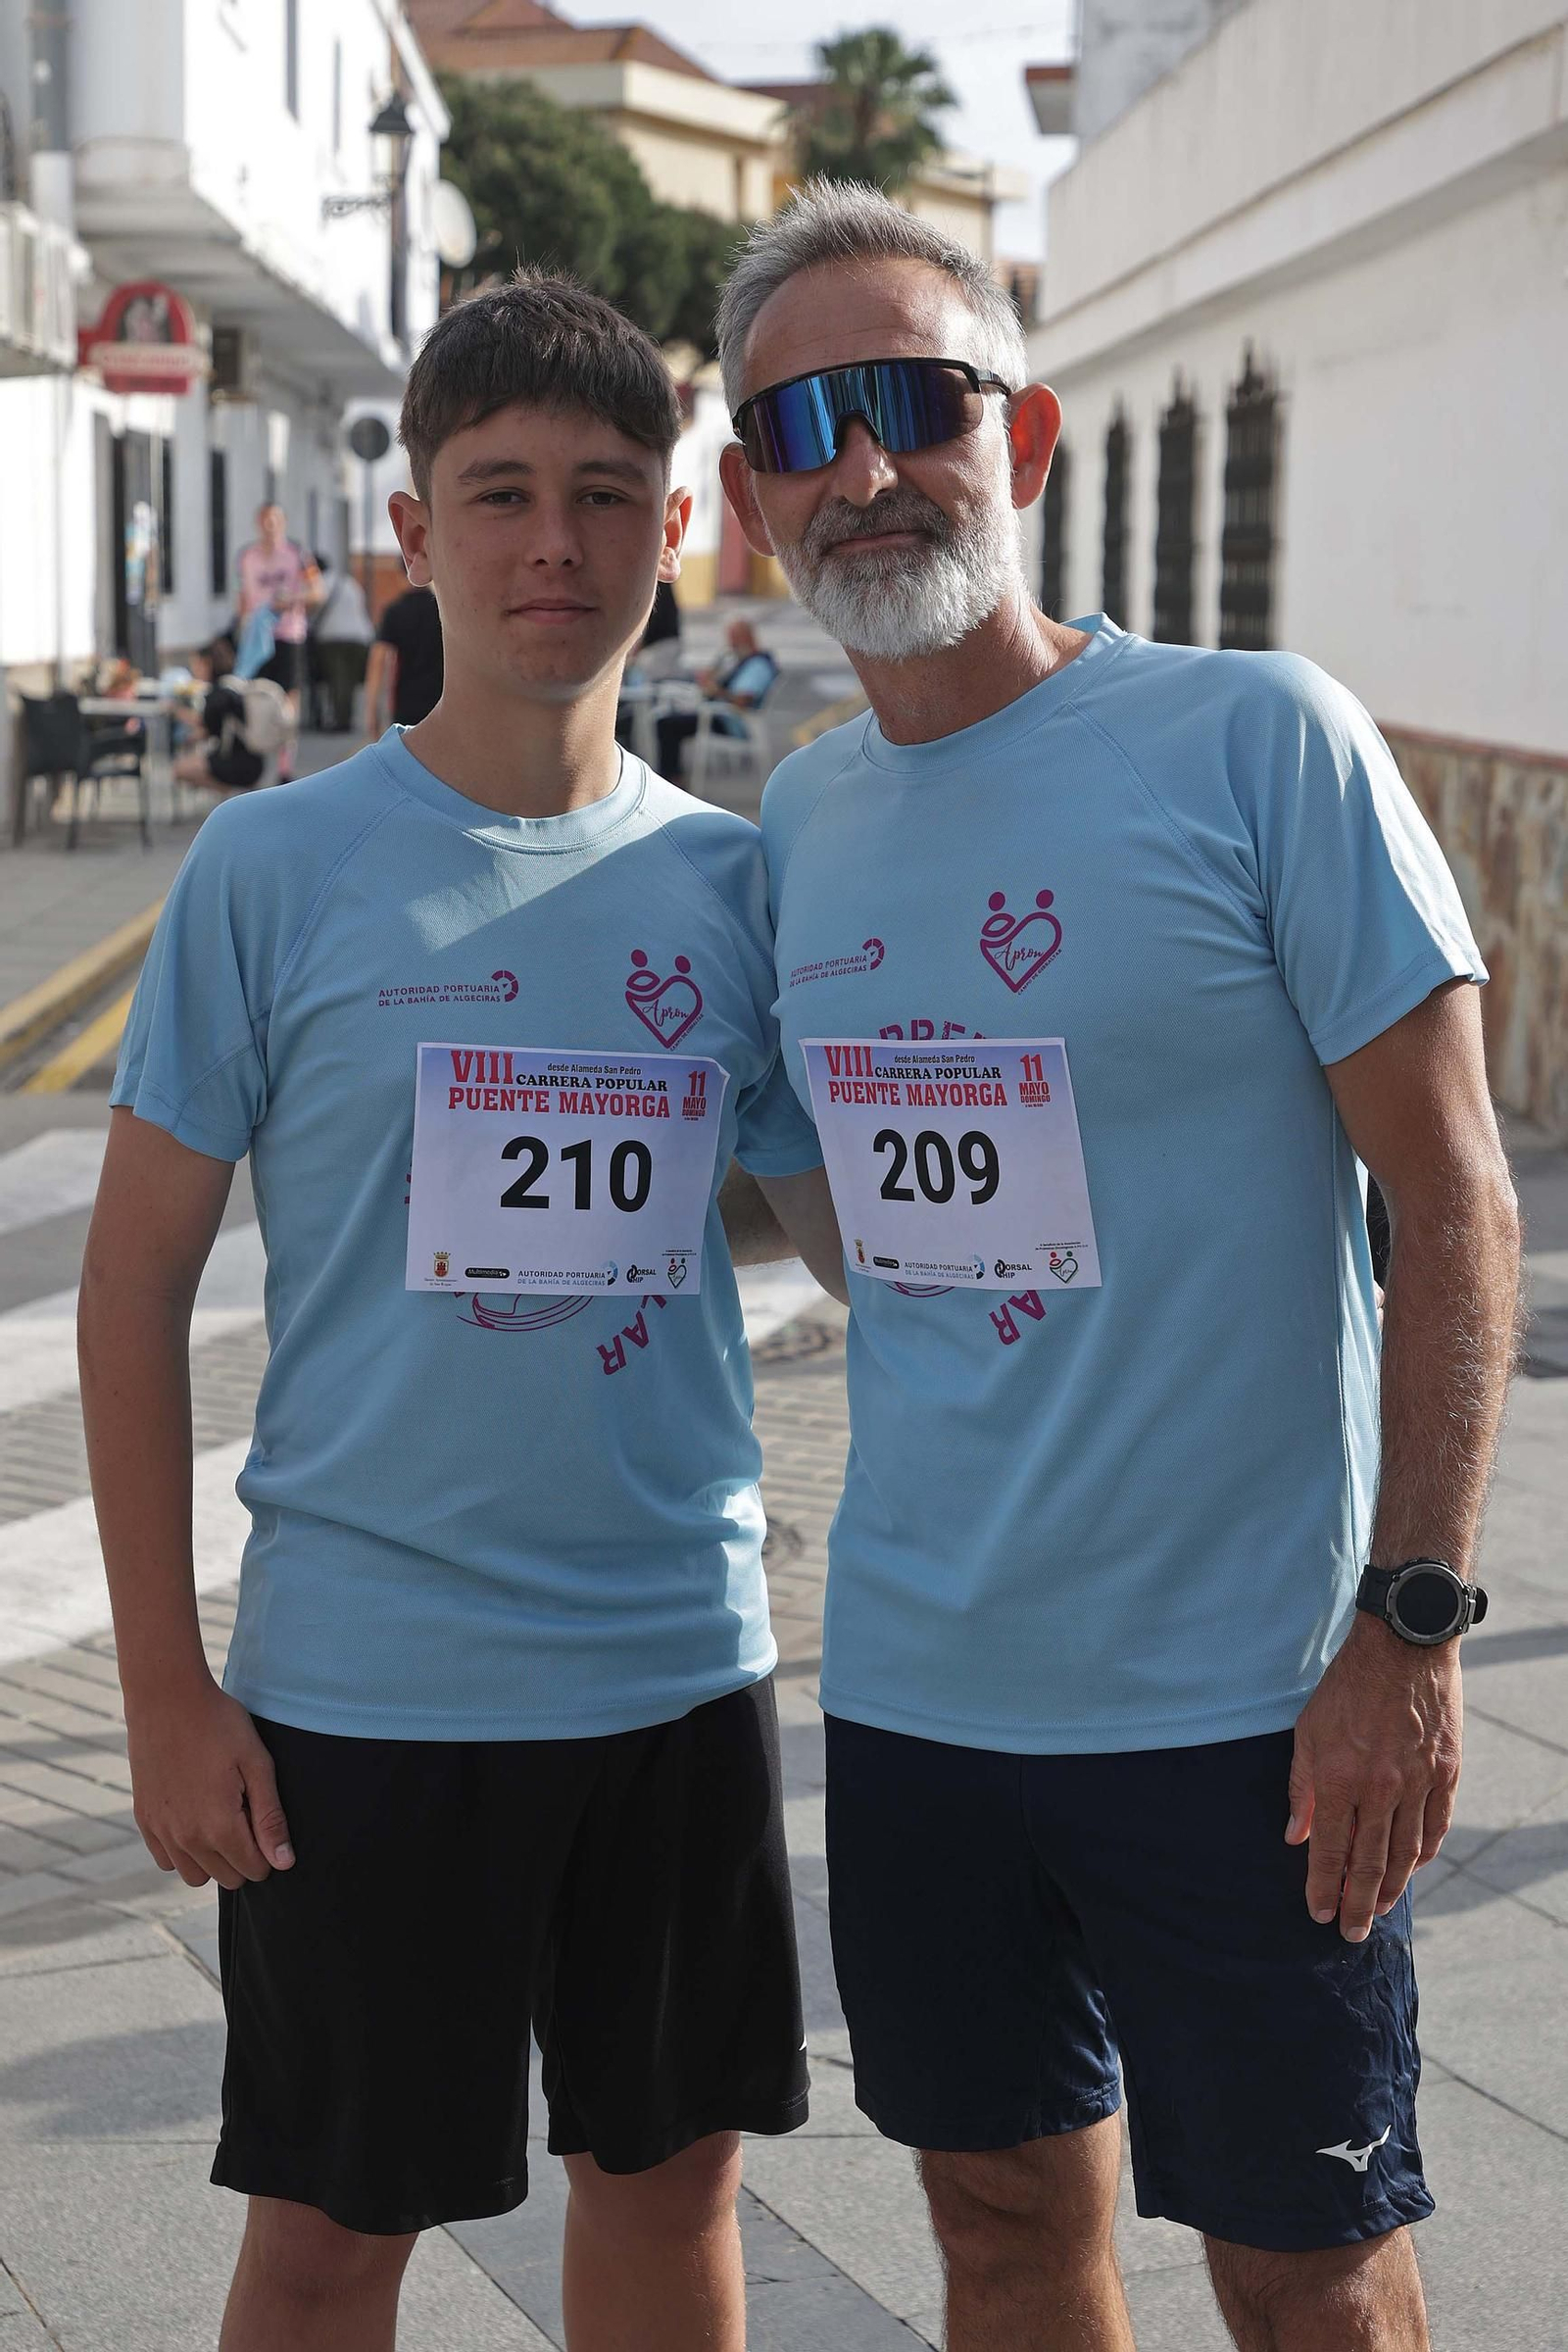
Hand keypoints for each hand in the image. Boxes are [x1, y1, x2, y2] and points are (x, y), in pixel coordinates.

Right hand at [125, 1677, 294, 1891]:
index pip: (255, 1871)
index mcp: (219, 1827)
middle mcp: (187, 1839)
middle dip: (244, 1856)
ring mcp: (161, 1832)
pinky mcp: (144, 1820)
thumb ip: (270, 1818)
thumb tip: (284, 1863)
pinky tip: (194, 1818)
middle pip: (227, 1878)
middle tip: (245, 1813)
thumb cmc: (220, 1725)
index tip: (265, 1820)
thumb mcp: (257, 1764)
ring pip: (195, 1877)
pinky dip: (183, 1850)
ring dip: (213, 1859)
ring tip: (220, 1819)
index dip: (268, 1851)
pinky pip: (167, 1861)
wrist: (167, 1699)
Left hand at [1286, 1614, 1461, 1939]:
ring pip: (1406, 1853)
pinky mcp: (1446, 1773)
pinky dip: (1422, 1854)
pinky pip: (1435, 1827)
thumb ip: (1302, 1788)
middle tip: (1351, 1933)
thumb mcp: (1308, 1731)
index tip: (1318, 1913)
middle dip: (1357, 1904)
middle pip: (1369, 1862)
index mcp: (1340, 1777)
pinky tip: (1411, 1869)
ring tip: (1379, 1910)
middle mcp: (1380, 1787)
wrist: (1403, 1647)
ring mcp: (1418, 1782)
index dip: (1323, 1886)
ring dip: (1391, 1887)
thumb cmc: (1347, 1687)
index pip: (1329, 1849)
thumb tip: (1294, 1836)